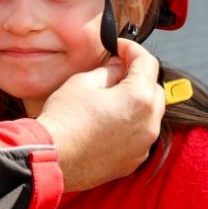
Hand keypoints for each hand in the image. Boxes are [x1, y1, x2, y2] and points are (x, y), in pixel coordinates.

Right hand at [34, 39, 164, 192]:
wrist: (52, 158)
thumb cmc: (64, 120)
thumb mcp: (83, 82)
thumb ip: (108, 71)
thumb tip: (119, 67)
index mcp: (139, 98)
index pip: (147, 63)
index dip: (132, 49)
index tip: (119, 47)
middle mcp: (149, 123)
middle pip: (155, 89)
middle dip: (139, 76)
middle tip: (117, 69)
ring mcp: (143, 145)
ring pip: (150, 115)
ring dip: (137, 102)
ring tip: (112, 97)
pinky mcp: (133, 161)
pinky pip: (140, 136)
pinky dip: (132, 124)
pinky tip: (109, 122)